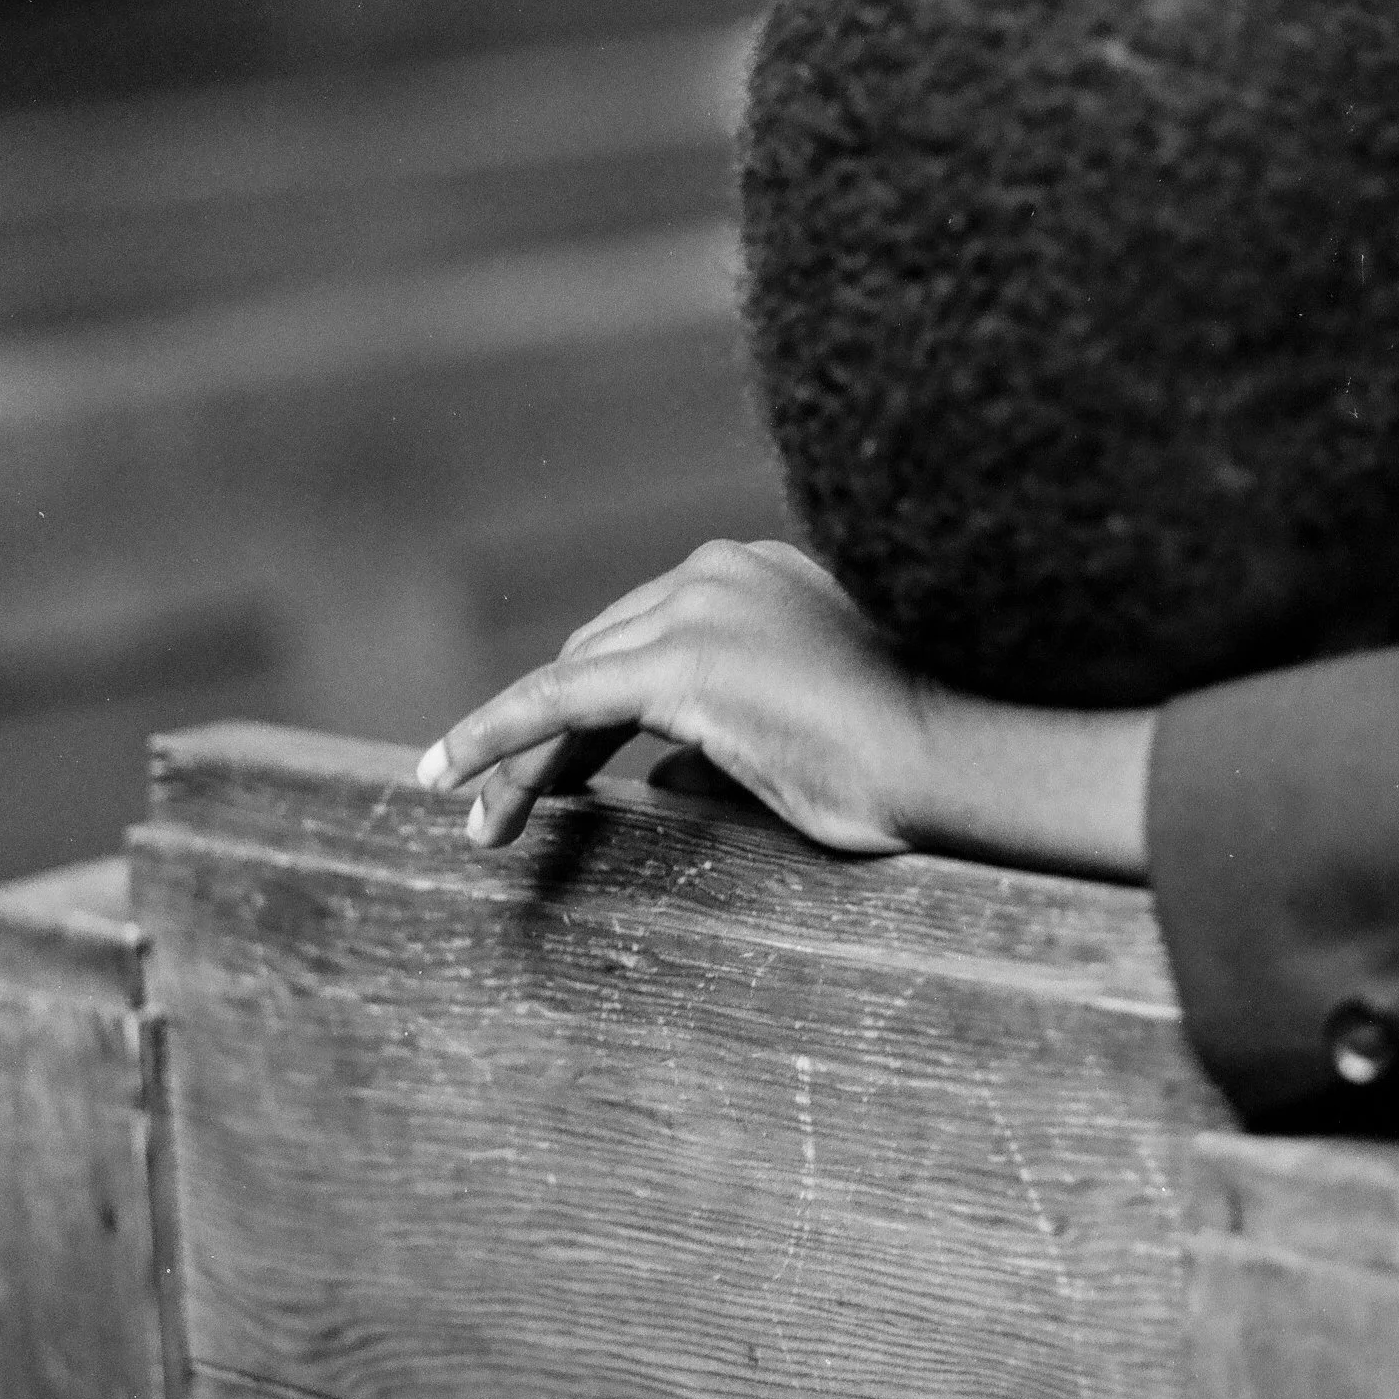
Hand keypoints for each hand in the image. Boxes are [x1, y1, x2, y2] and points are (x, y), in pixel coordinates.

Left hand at [418, 540, 932, 854]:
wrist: (950, 762)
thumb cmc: (901, 766)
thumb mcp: (799, 735)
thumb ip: (724, 735)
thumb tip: (665, 775)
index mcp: (755, 574)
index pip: (644, 639)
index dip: (587, 711)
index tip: (556, 768)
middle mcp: (718, 570)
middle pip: (597, 656)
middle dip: (544, 738)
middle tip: (502, 814)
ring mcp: (696, 607)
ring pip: (571, 683)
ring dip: (521, 756)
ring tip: (485, 827)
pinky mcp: (675, 661)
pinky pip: (554, 700)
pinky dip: (494, 736)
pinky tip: (448, 774)